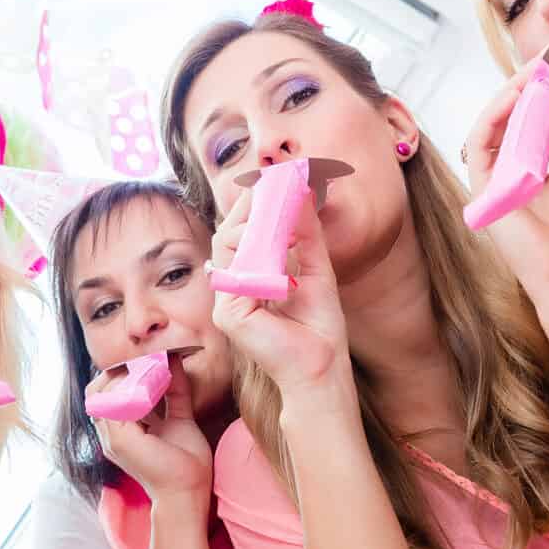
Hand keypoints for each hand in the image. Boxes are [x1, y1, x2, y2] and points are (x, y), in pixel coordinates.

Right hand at [92, 360, 213, 501]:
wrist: (189, 492)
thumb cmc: (186, 463)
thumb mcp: (179, 418)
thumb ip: (175, 391)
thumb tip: (174, 361)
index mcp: (119, 430)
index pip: (105, 392)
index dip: (124, 373)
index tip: (152, 361)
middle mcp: (110, 434)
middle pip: (95, 389)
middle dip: (120, 371)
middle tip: (150, 362)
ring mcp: (111, 438)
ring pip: (104, 391)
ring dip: (130, 376)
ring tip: (157, 371)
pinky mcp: (121, 440)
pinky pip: (118, 402)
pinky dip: (137, 388)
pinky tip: (158, 384)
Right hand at [208, 188, 350, 400]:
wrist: (322, 369)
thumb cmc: (318, 328)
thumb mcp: (317, 269)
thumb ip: (306, 233)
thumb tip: (302, 192)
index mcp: (248, 275)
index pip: (241, 231)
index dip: (253, 203)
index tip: (276, 179)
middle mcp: (232, 286)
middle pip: (228, 232)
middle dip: (252, 204)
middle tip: (280, 184)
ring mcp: (226, 300)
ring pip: (228, 244)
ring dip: (258, 223)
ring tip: (287, 212)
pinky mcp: (229, 313)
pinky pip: (239, 269)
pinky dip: (262, 252)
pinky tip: (286, 247)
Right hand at [466, 59, 548, 297]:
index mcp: (525, 161)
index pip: (527, 112)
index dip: (542, 82)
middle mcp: (502, 165)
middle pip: (507, 112)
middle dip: (528, 79)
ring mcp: (488, 175)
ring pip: (490, 121)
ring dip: (512, 91)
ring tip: (538, 68)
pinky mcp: (479, 186)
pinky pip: (480, 141)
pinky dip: (496, 114)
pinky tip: (519, 94)